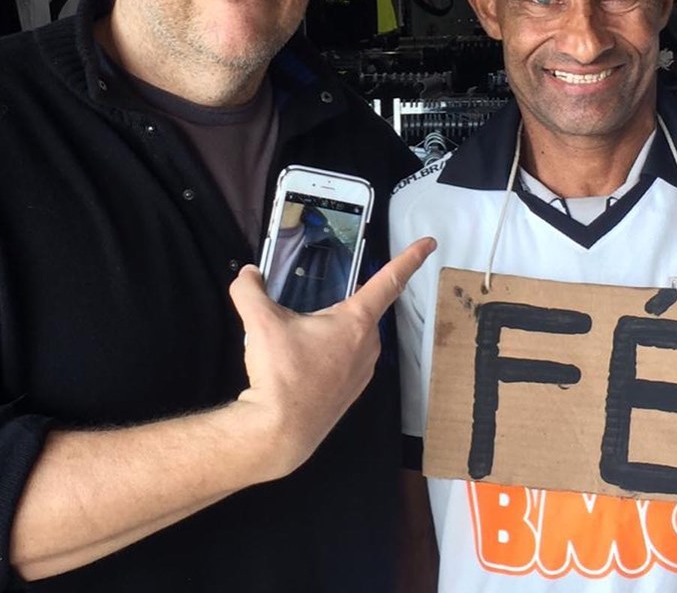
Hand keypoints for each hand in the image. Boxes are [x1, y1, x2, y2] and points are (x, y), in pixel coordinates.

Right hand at [229, 237, 436, 475]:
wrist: (279, 433)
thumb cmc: (281, 376)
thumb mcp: (259, 323)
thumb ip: (249, 289)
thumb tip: (247, 273)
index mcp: (356, 321)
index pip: (390, 280)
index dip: (410, 258)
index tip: (429, 243)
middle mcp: (368, 344)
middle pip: (363, 308)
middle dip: (342, 303)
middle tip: (312, 308)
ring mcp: (364, 370)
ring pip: (353, 335)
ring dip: (333, 331)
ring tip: (299, 340)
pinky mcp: (353, 390)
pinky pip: (347, 359)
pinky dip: (330, 354)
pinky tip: (304, 362)